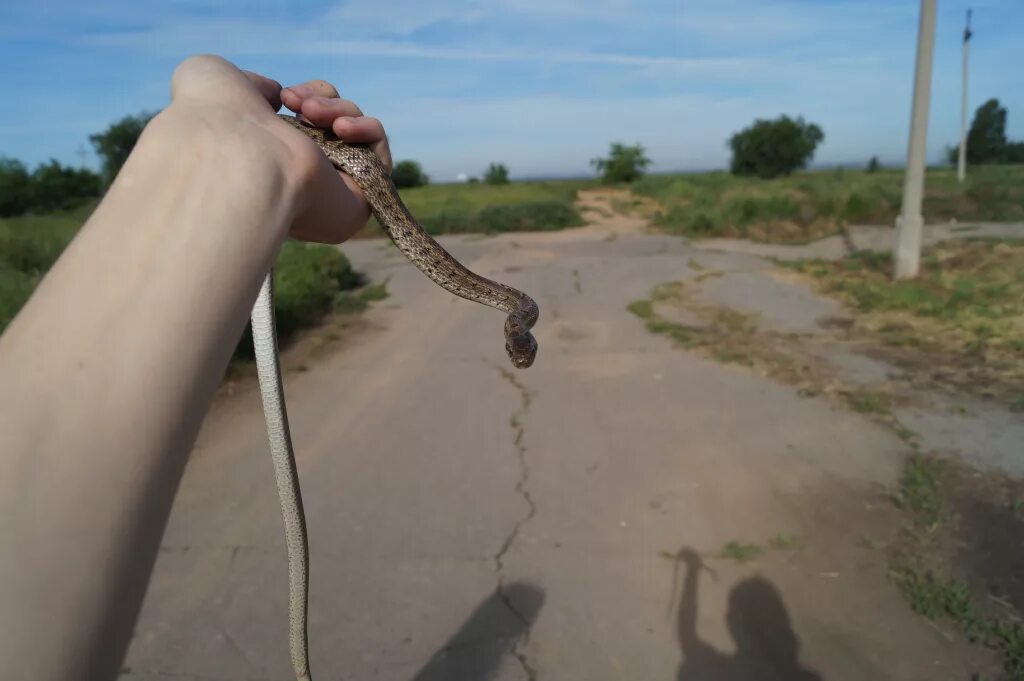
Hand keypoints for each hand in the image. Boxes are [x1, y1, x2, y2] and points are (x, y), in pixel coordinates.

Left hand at [161, 55, 391, 243]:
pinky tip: (340, 130)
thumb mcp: (221, 82)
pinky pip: (379, 153)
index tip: (283, 95)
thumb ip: (258, 87)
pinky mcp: (362, 200)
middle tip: (298, 105)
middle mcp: (302, 181)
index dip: (305, 98)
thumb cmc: (216, 121)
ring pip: (357, 133)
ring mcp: (334, 192)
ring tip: (312, 115)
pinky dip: (367, 129)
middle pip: (335, 124)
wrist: (234, 157)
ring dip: (339, 111)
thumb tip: (282, 96)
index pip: (308, 125)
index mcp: (272, 161)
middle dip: (321, 101)